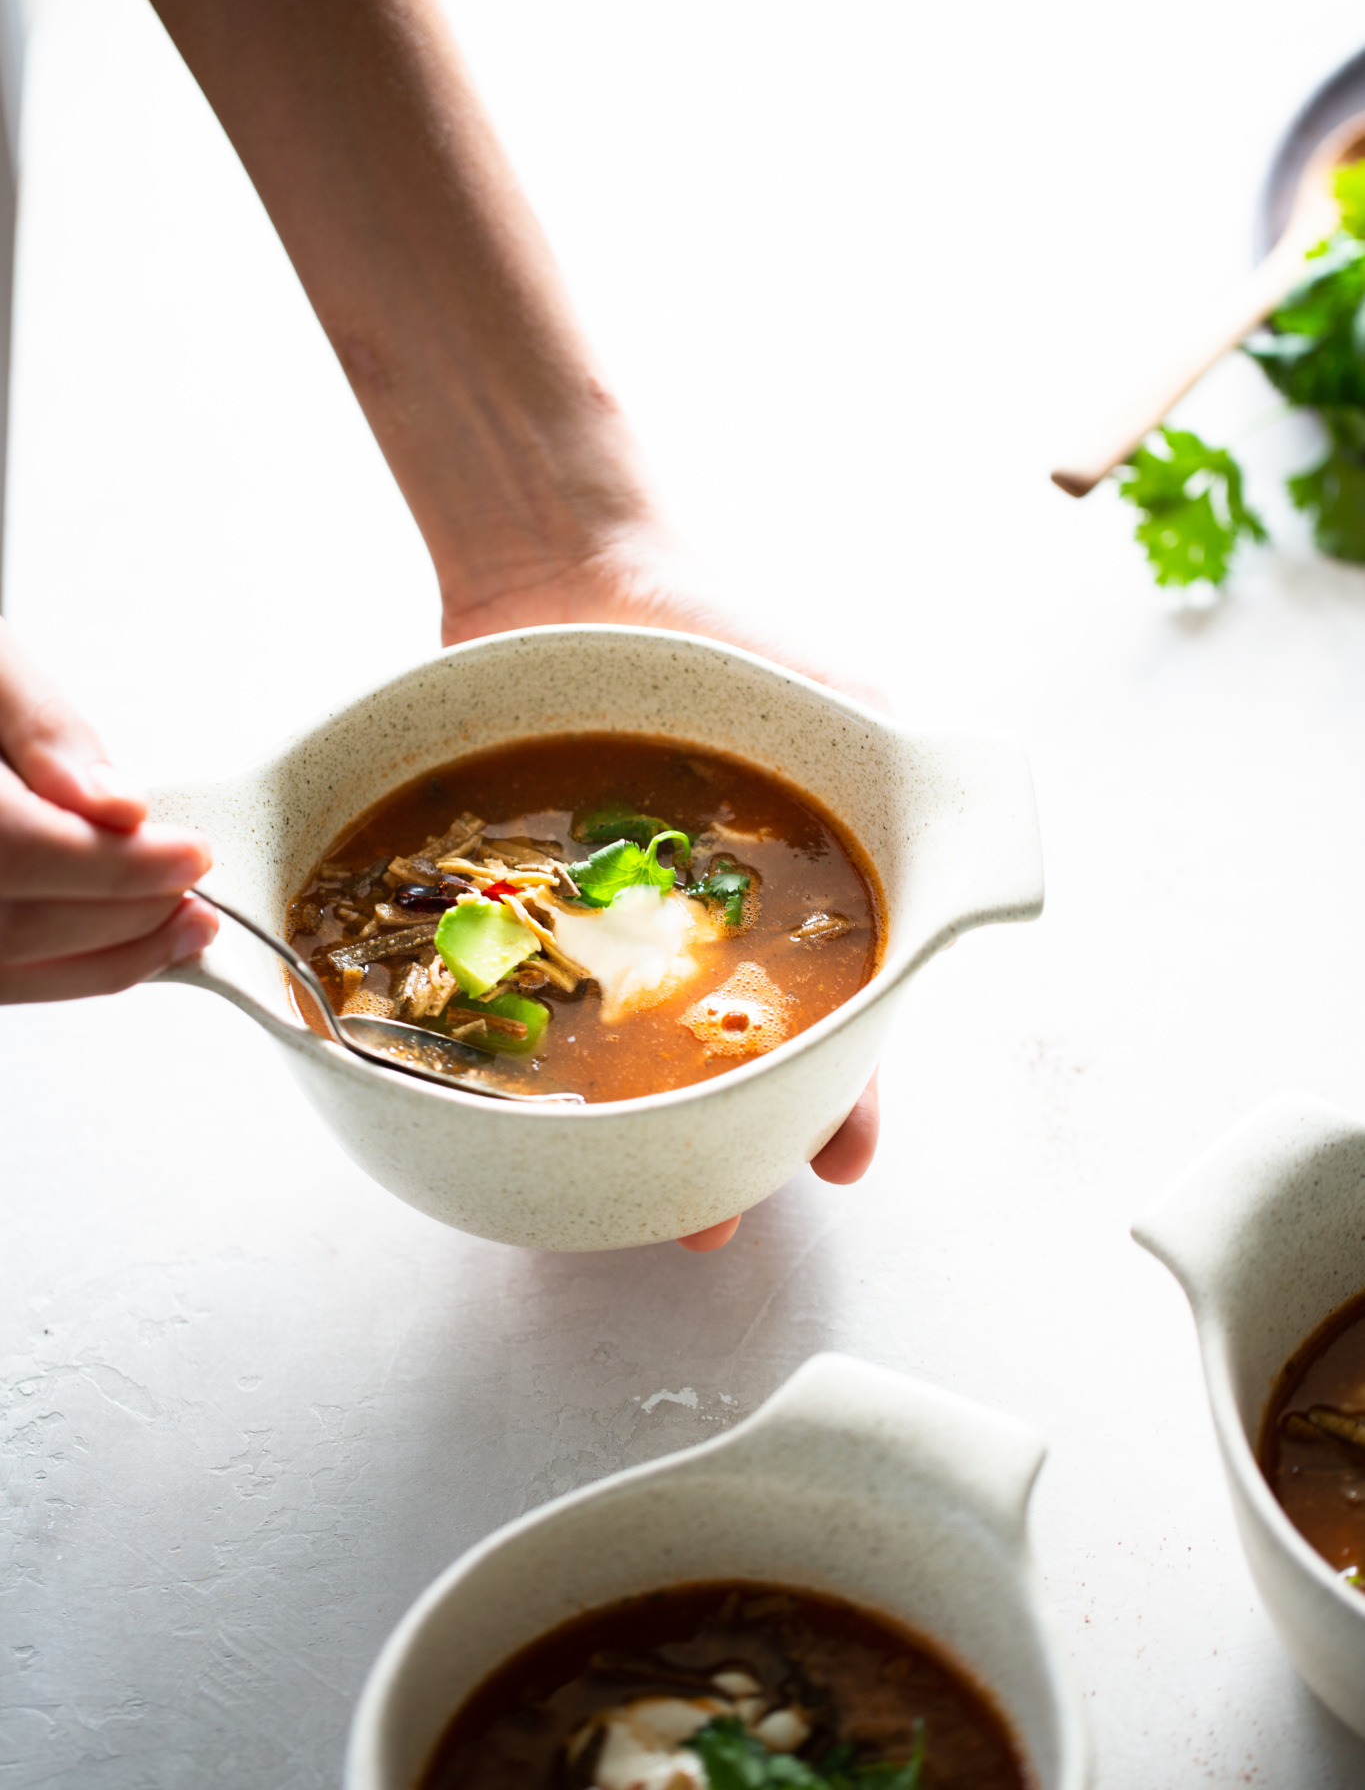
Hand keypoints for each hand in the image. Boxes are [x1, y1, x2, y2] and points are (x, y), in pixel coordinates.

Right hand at [0, 620, 216, 1001]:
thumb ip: (43, 727)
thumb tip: (116, 803)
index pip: (20, 850)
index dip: (118, 866)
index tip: (192, 856)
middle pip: (16, 925)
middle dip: (127, 918)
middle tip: (198, 897)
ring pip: (7, 970)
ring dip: (106, 960)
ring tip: (178, 930)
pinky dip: (64, 970)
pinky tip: (117, 945)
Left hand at [438, 525, 882, 1251]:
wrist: (571, 571)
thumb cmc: (718, 631)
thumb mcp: (839, 695)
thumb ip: (911, 774)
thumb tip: (994, 852)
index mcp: (788, 905)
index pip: (834, 1027)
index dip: (841, 1101)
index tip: (836, 1160)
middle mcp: (693, 938)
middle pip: (721, 1073)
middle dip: (724, 1157)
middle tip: (708, 1218)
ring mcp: (599, 935)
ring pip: (615, 1061)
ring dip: (623, 1138)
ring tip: (615, 1201)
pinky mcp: (509, 913)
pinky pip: (509, 999)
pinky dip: (511, 1055)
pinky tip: (503, 1103)